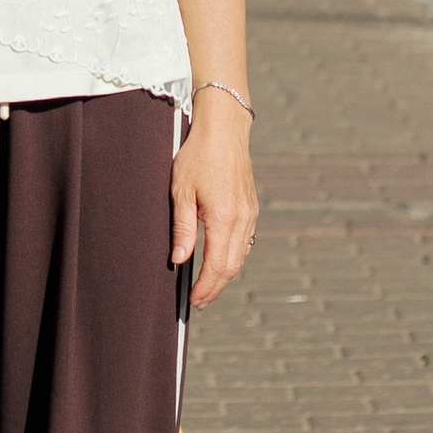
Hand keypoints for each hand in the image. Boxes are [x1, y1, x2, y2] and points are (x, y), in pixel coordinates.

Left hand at [172, 93, 257, 309]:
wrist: (224, 130)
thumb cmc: (197, 156)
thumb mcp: (181, 191)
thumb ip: (182, 228)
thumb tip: (180, 260)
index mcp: (223, 217)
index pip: (217, 265)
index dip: (205, 287)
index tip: (193, 301)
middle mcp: (242, 219)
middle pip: (232, 267)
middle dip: (215, 288)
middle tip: (199, 302)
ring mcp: (250, 213)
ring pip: (241, 256)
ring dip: (225, 275)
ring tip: (208, 288)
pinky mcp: (252, 207)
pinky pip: (246, 241)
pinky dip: (234, 258)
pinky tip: (221, 262)